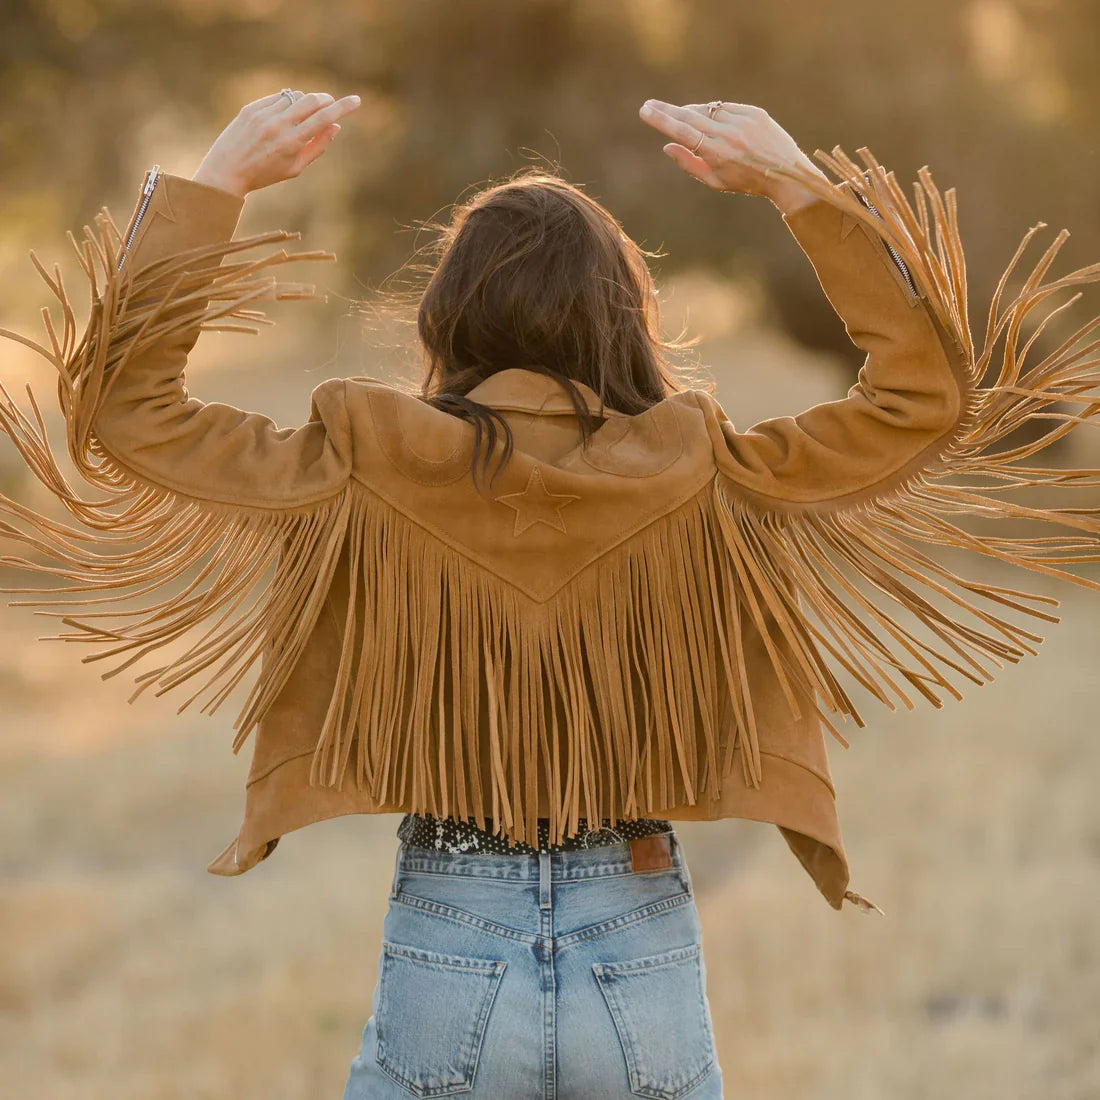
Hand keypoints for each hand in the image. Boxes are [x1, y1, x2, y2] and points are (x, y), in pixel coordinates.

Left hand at [192, 89, 362, 197]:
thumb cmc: (265, 173)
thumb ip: (317, 146)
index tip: (357, 100)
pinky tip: (283, 115)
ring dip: (305, 102)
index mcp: (292, 143)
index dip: (344, 107)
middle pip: (312, 101)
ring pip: (295, 97)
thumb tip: (335, 126)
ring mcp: (263, 114)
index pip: (324, 118)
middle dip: (326, 100)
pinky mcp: (251, 107)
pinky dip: (286, 103)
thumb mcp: (295, 168)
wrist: (227, 170)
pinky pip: (277, 98)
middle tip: (331, 104)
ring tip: (303, 115)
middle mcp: (279, 125)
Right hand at [638, 99, 828, 213]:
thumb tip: (667, 146)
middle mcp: (729, 134)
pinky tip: (708, 117)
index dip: (662, 120)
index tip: (645, 110)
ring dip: (692, 113)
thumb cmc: (747, 182)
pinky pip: (726, 108)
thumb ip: (689, 164)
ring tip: (681, 116)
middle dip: (668, 110)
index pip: (683, 132)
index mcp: (717, 154)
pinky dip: (714, 112)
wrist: (786, 174)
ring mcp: (743, 121)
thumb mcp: (715, 181)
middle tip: (650, 105)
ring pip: (708, 110)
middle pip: (690, 116)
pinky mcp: (755, 112)